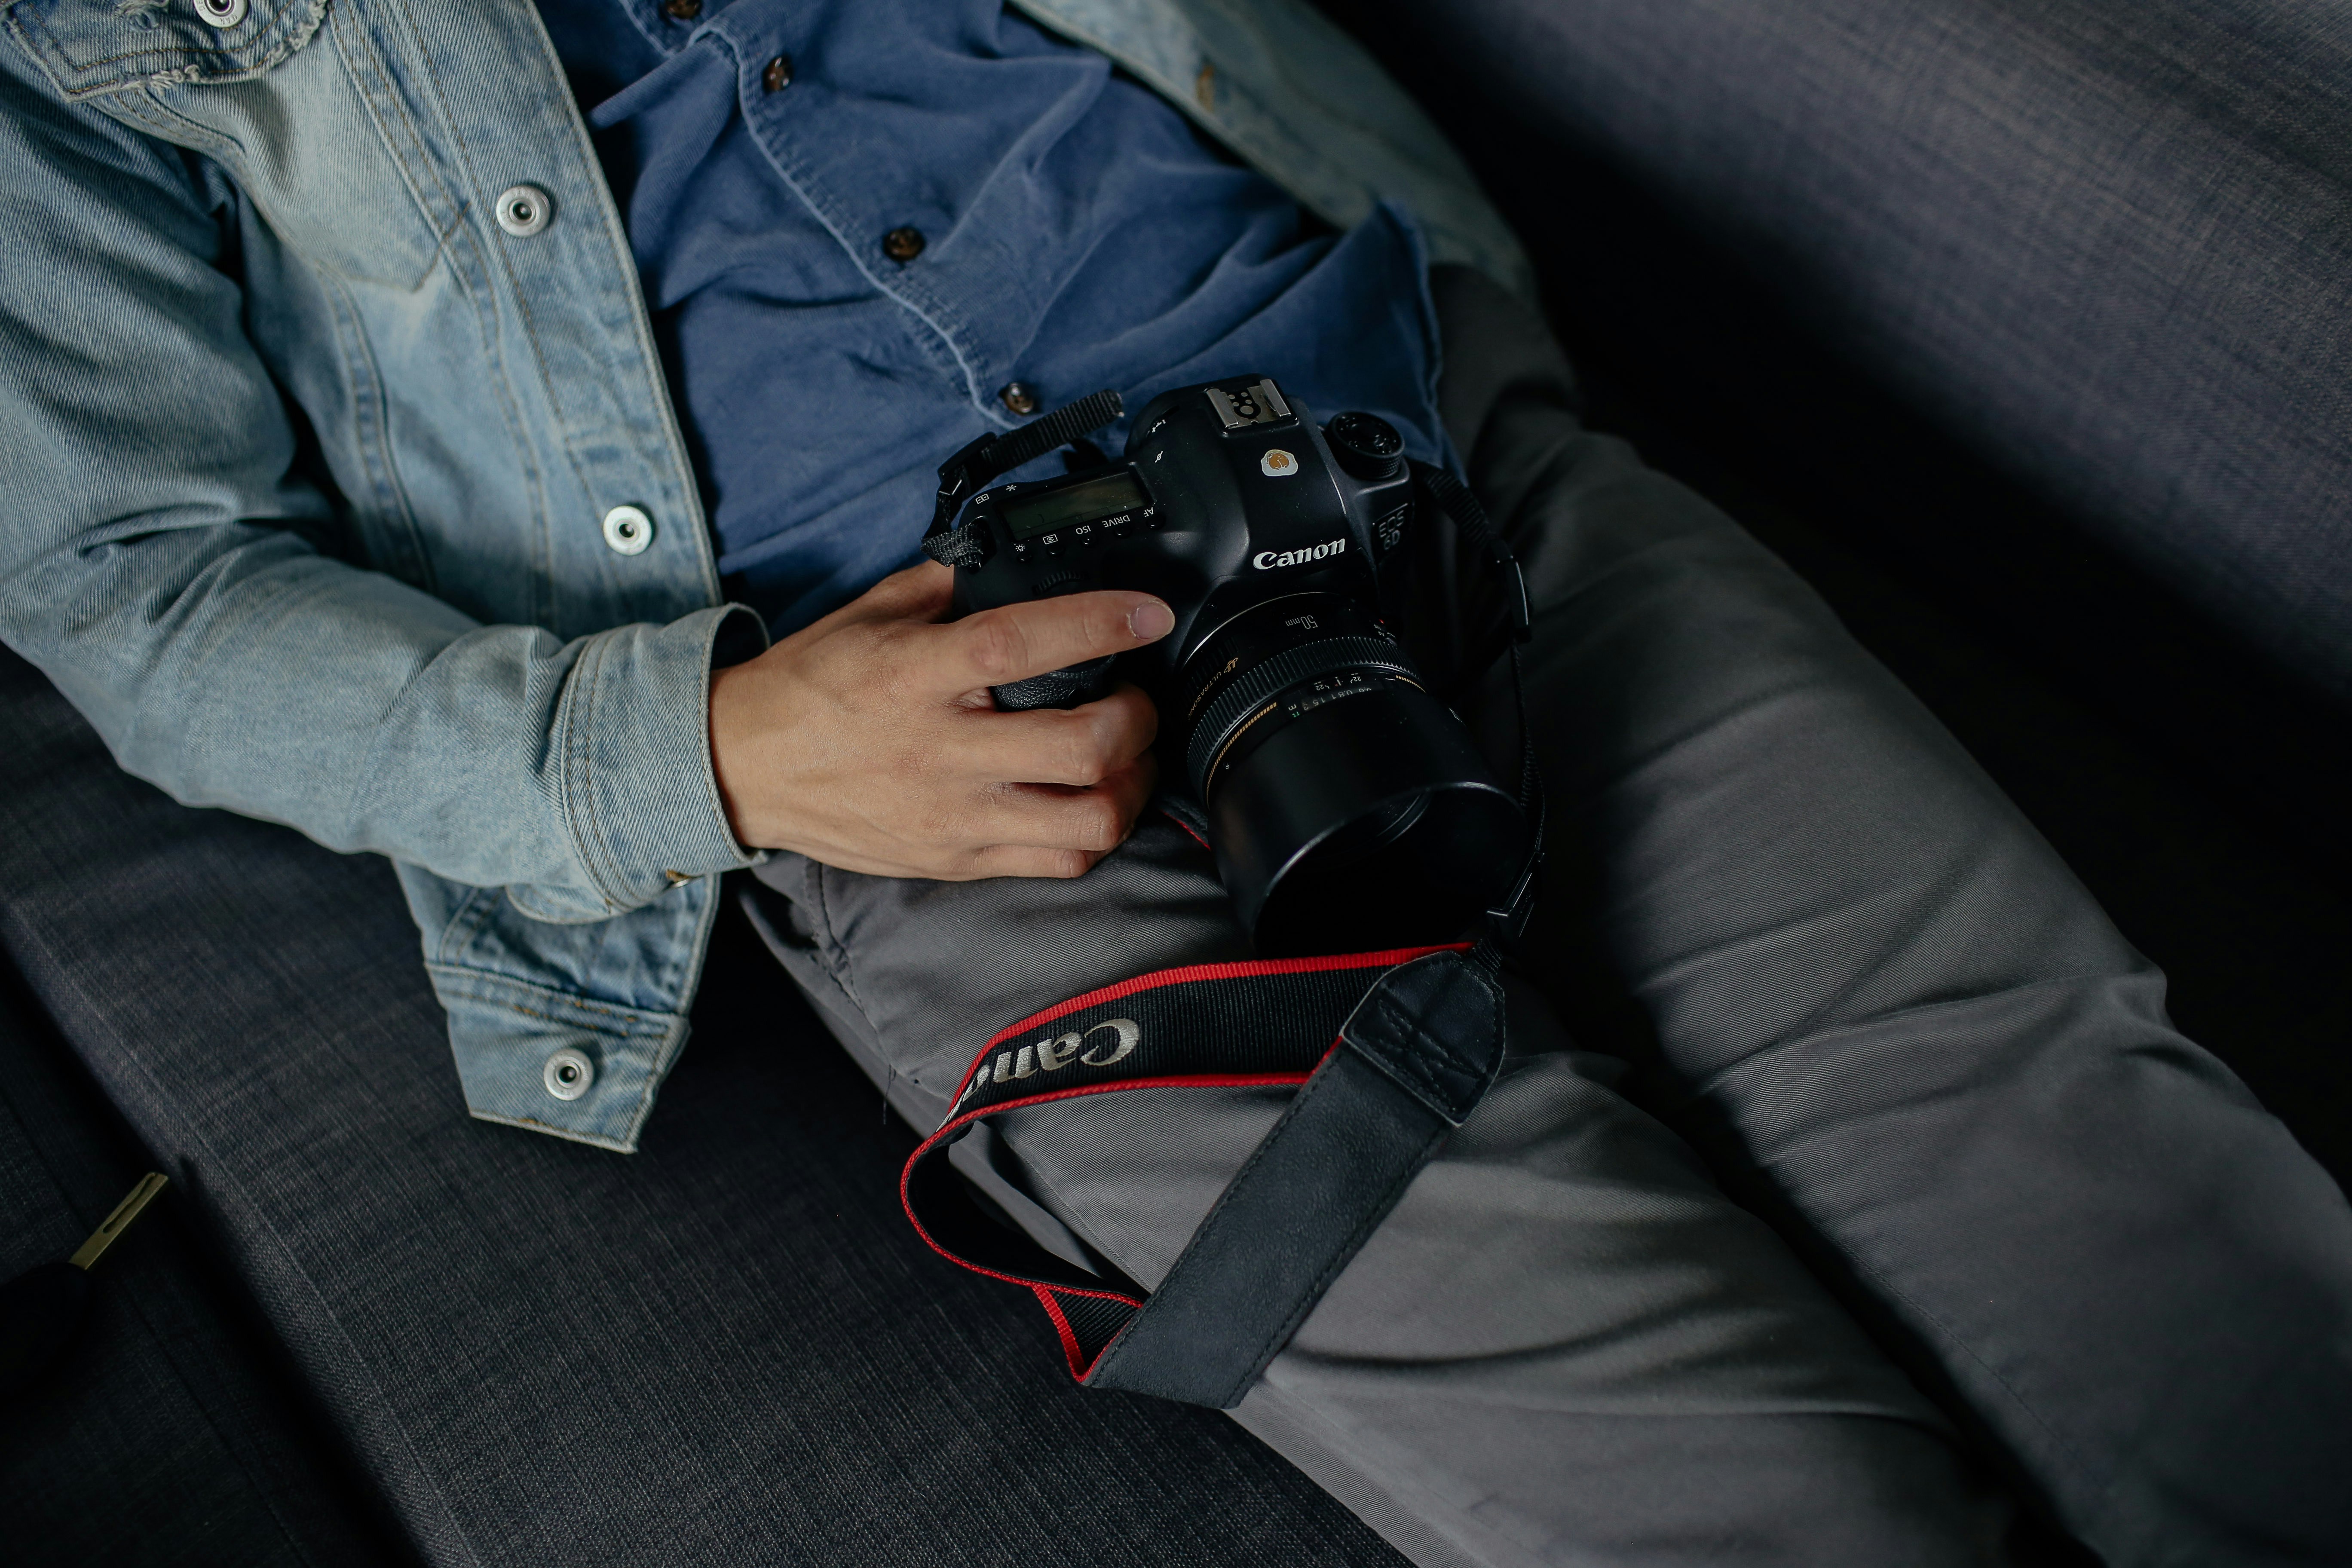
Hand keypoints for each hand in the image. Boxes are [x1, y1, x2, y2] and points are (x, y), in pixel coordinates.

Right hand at [708, 562, 1174, 878]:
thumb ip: (944, 586)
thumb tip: (1006, 560)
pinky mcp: (957, 860)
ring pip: (1086, 821)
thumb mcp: (868, 615)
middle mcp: (940, 752)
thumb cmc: (809, 688)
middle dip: (1136, 719)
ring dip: (1131, 785)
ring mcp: (953, 816)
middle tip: (1138, 697)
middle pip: (1079, 748)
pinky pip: (1058, 862)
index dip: (1098, 625)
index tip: (1146, 614)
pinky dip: (1093, 832)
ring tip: (1130, 757)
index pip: (1022, 647)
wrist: (744, 768)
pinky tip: (1090, 799)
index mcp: (915, 677)